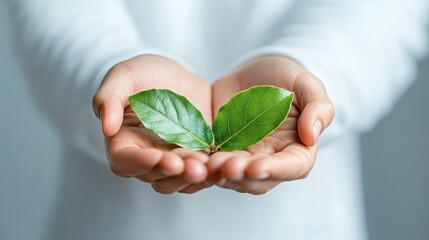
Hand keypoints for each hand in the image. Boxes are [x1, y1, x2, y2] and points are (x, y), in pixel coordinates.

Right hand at [92, 55, 212, 193]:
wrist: (175, 78)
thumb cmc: (142, 76)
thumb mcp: (124, 76)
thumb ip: (109, 98)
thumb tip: (106, 127)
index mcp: (123, 142)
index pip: (125, 161)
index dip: (140, 162)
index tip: (157, 157)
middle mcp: (147, 158)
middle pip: (155, 176)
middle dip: (174, 173)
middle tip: (191, 166)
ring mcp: (172, 160)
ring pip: (179, 180)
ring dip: (192, 177)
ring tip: (207, 166)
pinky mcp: (195, 158)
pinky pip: (201, 173)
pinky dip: (210, 172)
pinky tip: (221, 165)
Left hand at [208, 56, 333, 194]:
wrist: (254, 74)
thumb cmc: (286, 78)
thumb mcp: (306, 84)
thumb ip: (317, 107)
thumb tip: (312, 135)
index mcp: (297, 149)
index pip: (292, 167)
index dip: (275, 170)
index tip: (256, 166)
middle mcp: (271, 160)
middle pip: (258, 179)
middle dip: (241, 175)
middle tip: (225, 166)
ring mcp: (244, 158)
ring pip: (233, 176)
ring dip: (220, 173)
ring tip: (208, 164)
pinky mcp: (221, 151)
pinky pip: (212, 163)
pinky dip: (203, 164)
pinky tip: (192, 158)